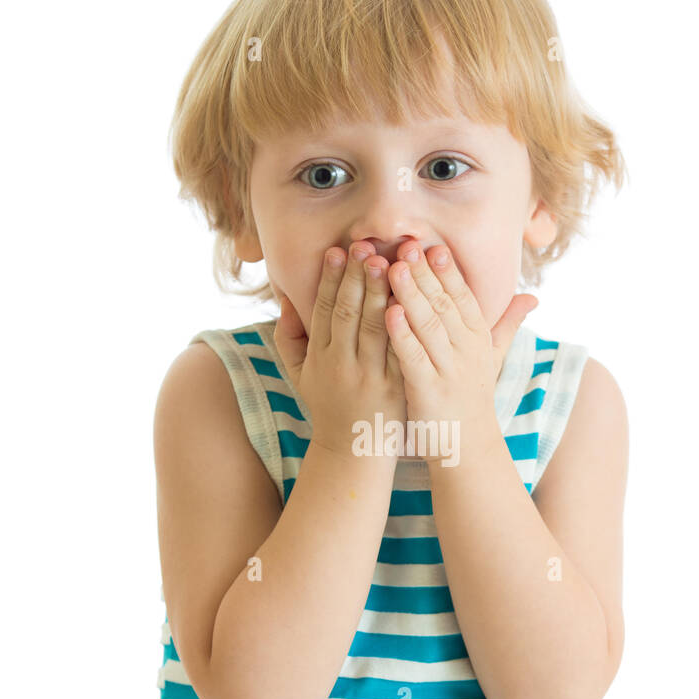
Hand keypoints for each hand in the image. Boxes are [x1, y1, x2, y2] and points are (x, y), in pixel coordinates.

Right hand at [275, 242, 406, 460]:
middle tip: (364, 245)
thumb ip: (288, 336)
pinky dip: (406, 325)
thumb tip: (286, 298)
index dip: (329, 279)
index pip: (323, 309)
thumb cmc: (327, 405)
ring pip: (375, 328)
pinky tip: (412, 301)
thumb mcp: (299, 373)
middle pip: (348, 313)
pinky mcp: (396, 387)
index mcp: (320, 357)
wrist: (353, 452)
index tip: (337, 251)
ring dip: (381, 292)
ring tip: (388, 262)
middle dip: (356, 277)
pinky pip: (401, 350)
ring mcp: (370, 376)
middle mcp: (342, 364)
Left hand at [384, 241, 537, 432]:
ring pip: (428, 325)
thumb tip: (532, 296)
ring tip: (393, 267)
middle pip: (445, 305)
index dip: (449, 271)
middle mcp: (467, 351)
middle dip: (425, 273)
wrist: (467, 447)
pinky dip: (403, 334)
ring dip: (411, 294)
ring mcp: (448, 371)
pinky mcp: (428, 391)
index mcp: (479, 339)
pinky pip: (414, 356)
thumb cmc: (473, 398)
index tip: (434, 246)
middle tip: (407, 245)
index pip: (464, 297)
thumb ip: (508, 324)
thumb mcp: (493, 357)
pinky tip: (388, 312)